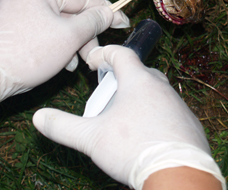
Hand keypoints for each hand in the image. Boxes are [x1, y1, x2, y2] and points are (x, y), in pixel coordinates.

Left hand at [0, 0, 128, 114]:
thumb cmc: (27, 54)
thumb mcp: (70, 37)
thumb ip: (93, 21)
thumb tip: (107, 13)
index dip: (104, 12)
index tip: (120, 21)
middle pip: (67, 12)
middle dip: (82, 35)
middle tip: (94, 53)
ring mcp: (14, 8)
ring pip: (54, 23)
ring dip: (68, 42)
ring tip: (74, 62)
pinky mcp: (8, 25)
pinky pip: (39, 30)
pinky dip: (52, 44)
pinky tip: (59, 61)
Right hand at [33, 45, 225, 188]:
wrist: (177, 174)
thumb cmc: (133, 149)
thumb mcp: (91, 138)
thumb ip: (63, 126)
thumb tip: (39, 117)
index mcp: (138, 81)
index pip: (121, 53)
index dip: (104, 53)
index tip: (92, 62)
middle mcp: (161, 87)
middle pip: (139, 72)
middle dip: (121, 78)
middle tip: (106, 94)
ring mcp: (178, 105)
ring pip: (156, 92)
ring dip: (140, 98)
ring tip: (124, 117)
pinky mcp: (189, 124)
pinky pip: (170, 111)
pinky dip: (156, 116)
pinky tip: (146, 133)